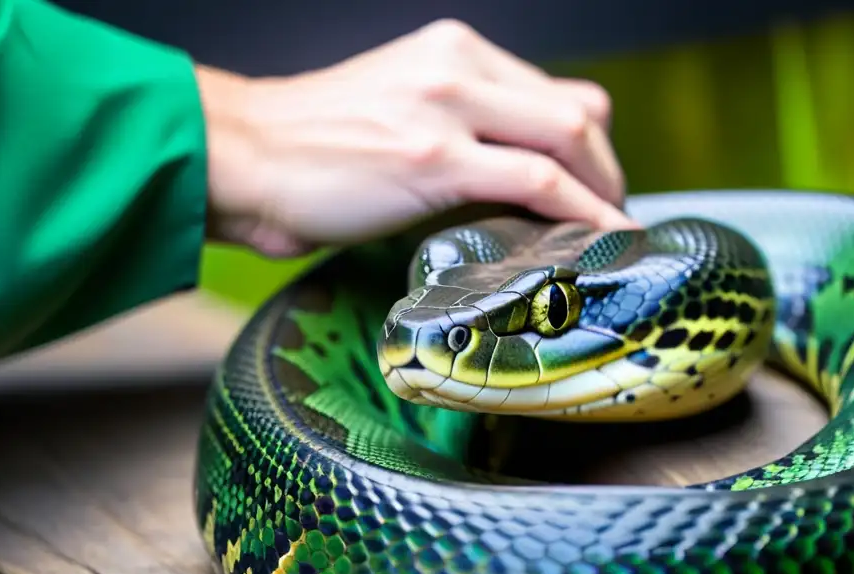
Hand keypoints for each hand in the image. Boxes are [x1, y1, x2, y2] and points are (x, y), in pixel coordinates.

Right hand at [196, 19, 636, 257]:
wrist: (244, 158)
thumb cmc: (313, 148)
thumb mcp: (399, 114)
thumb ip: (459, 129)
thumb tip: (510, 181)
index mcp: (453, 52)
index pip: (555, 92)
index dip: (589, 146)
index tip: (596, 188)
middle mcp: (459, 66)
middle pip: (577, 110)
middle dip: (608, 170)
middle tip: (609, 217)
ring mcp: (447, 107)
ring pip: (569, 137)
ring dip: (604, 191)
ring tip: (608, 235)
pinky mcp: (435, 158)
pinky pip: (538, 181)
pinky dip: (582, 212)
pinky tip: (596, 239)